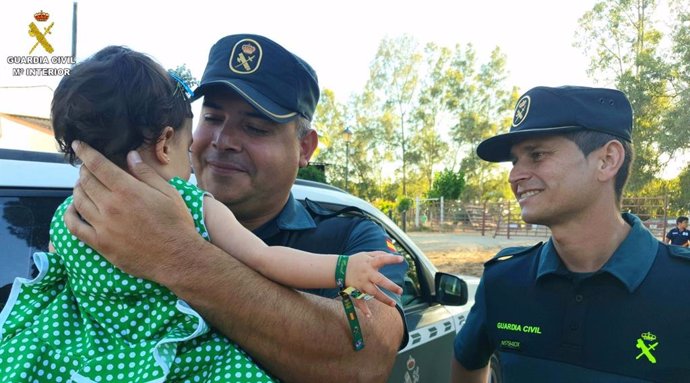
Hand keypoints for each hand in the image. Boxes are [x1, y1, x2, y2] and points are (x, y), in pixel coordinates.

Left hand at [64, 141, 198, 282]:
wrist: (177, 257)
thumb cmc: (177, 223)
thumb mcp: (168, 192)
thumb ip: (146, 173)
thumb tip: (130, 156)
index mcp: (128, 190)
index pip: (98, 165)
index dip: (86, 152)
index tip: (79, 145)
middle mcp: (111, 206)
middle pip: (86, 181)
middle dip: (84, 170)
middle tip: (87, 168)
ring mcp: (103, 226)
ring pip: (78, 201)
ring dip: (78, 189)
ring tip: (83, 185)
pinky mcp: (100, 243)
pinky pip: (74, 227)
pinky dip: (69, 214)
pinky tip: (74, 209)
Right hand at [344, 251, 403, 316]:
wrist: (340, 269)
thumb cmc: (357, 261)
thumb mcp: (366, 254)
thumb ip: (380, 254)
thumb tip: (393, 255)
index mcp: (369, 264)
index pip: (381, 260)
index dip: (391, 259)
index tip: (401, 259)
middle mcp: (366, 274)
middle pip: (379, 280)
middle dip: (390, 286)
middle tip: (400, 291)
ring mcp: (362, 284)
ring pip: (373, 293)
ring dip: (383, 299)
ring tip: (393, 304)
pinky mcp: (357, 291)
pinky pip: (360, 301)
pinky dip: (363, 309)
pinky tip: (369, 316)